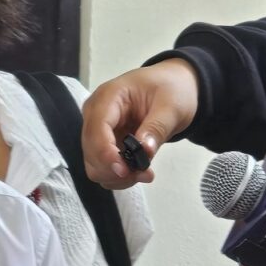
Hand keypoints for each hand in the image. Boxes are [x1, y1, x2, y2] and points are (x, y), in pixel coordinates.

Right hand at [81, 59, 198, 188]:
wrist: (173, 87)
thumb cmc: (170, 89)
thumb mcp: (171, 106)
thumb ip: (156, 128)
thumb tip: (144, 152)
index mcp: (108, 97)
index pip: (96, 128)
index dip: (106, 153)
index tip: (126, 170)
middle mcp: (95, 114)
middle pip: (91, 151)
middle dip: (115, 169)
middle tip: (146, 173)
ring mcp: (98, 130)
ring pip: (94, 165)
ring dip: (117, 176)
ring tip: (145, 172)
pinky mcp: (105, 144)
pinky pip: (103, 169)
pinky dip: (119, 177)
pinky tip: (138, 172)